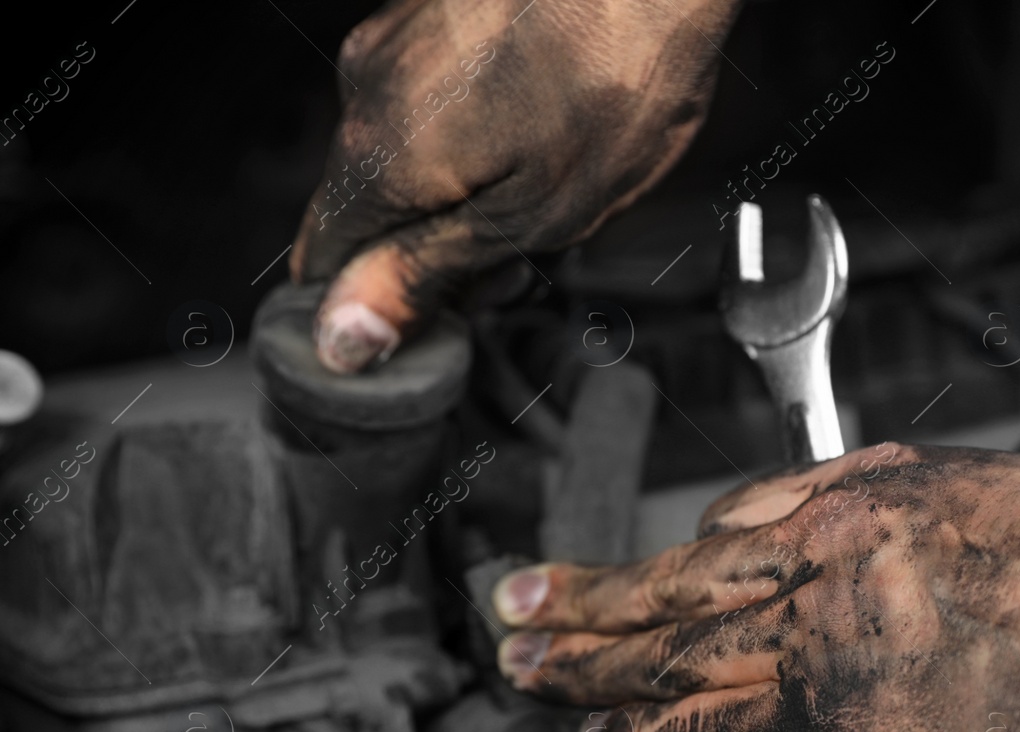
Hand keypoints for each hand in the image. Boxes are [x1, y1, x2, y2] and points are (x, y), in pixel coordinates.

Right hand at [291, 0, 740, 372]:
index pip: (323, 266)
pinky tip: (547, 132)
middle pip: (370, 212)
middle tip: (522, 260)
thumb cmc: (618, 74)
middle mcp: (365, 90)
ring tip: (552, 188)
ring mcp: (397, 40)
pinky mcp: (433, 12)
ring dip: (464, 194)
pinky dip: (477, 136)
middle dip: (438, 254)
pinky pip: (433, 102)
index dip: (376, 313)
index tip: (436, 329)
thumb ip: (429, 275)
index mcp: (379, 157)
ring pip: (406, 156)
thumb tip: (345, 334)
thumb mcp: (535, 216)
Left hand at [490, 443, 1019, 731]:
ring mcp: (827, 653)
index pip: (735, 523)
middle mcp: (825, 567)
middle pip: (676, 586)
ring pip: (676, 658)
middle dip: (585, 601)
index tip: (644, 572)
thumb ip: (905, 495)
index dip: (678, 558)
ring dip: (590, 666)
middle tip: (513, 606)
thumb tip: (837, 514)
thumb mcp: (1002, 486)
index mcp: (866, 496)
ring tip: (526, 672)